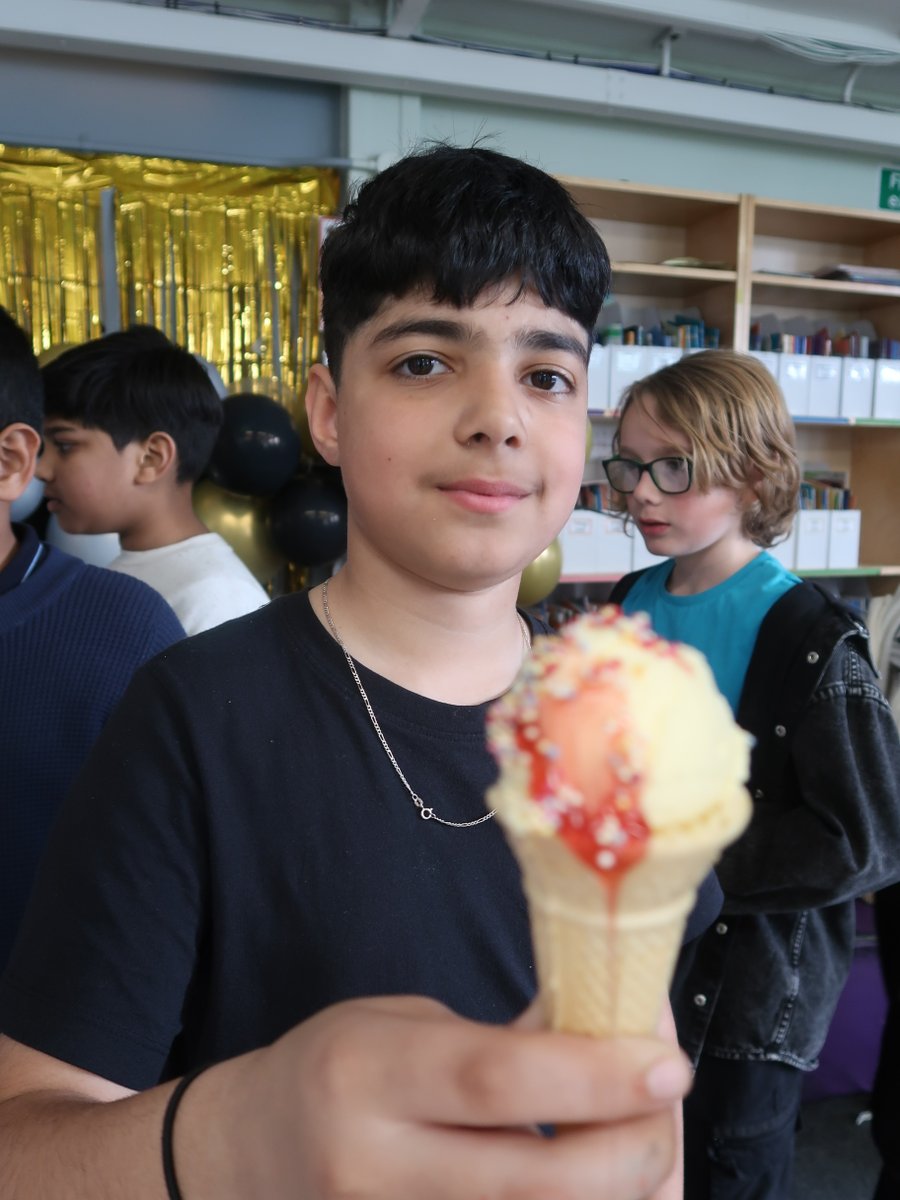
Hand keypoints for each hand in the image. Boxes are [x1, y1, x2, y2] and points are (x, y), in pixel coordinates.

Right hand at [206, 995, 690, 1199]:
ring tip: (633, 1144)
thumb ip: (501, 1040)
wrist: (245, 1160)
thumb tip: (614, 1035)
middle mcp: (373, 1168)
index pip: (497, 1078)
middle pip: (538, 1184)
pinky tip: (581, 1184)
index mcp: (368, 1075)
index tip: (667, 1063)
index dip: (596, 1074)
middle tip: (666, 1102)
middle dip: (633, 1148)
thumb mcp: (406, 1023)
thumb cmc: (335, 1071)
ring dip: (615, 1194)